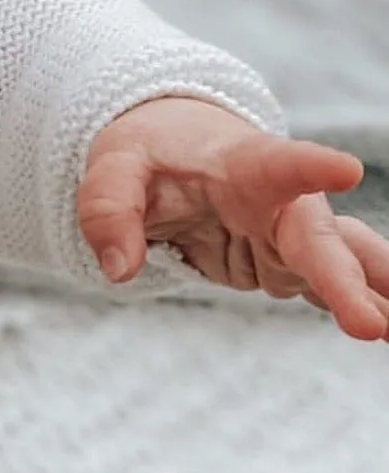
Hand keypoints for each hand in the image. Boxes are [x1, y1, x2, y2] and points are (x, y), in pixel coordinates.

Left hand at [77, 96, 388, 338]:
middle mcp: (282, 202)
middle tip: (371, 323)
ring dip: (376, 294)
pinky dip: (365, 308)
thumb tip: (119, 268)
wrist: (180, 149)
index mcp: (244, 164)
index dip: (311, 167)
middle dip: (346, 279)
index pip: (279, 163)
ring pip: (344, 264)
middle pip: (318, 238)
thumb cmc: (151, 152)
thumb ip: (109, 208)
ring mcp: (291, 238)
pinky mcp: (289, 267)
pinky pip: (331, 289)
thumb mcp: (114, 166)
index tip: (346, 170)